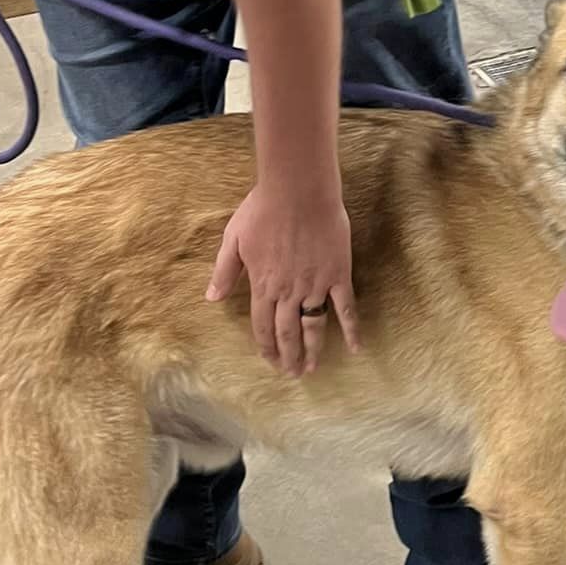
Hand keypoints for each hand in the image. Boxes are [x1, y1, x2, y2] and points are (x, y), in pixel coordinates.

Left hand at [205, 180, 359, 377]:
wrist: (298, 191)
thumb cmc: (263, 209)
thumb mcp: (234, 239)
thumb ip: (224, 271)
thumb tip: (211, 298)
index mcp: (263, 285)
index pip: (262, 326)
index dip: (266, 347)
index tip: (271, 361)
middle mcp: (288, 292)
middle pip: (287, 333)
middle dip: (288, 356)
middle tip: (292, 373)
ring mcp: (315, 286)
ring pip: (313, 326)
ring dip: (312, 350)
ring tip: (312, 368)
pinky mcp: (338, 275)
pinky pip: (345, 308)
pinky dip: (350, 329)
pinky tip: (354, 348)